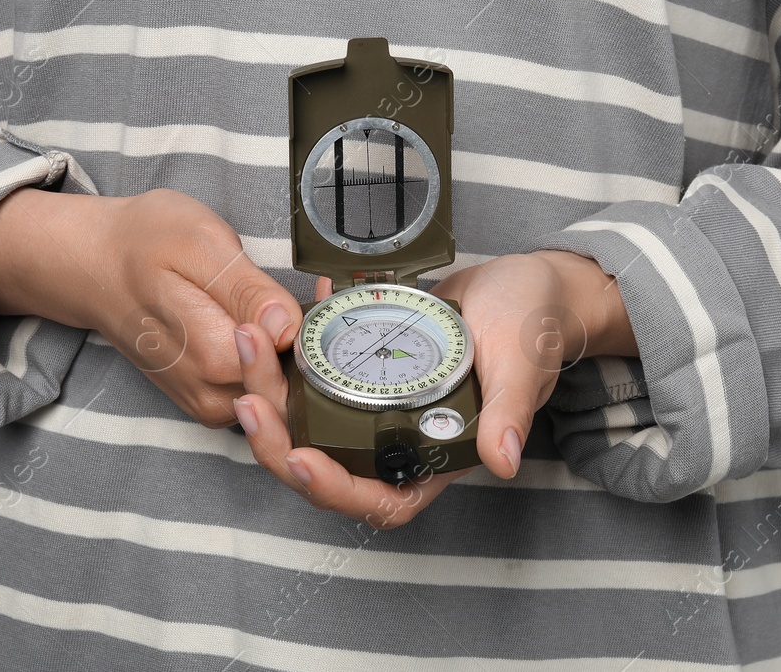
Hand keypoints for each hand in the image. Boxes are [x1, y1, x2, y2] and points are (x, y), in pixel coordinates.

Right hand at [0, 186, 301, 427]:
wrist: (95, 265)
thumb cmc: (144, 243)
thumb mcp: (198, 244)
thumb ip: (245, 290)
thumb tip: (287, 327)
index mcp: (213, 357)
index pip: (297, 365)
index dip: (322, 330)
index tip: (329, 290)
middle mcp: (212, 393)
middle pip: (296, 390)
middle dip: (320, 346)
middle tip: (326, 291)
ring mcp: (210, 404)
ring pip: (282, 398)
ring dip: (304, 357)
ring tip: (307, 302)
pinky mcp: (211, 401)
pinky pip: (261, 392)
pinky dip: (282, 364)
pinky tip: (283, 325)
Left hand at [231, 250, 631, 526]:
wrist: (526, 282)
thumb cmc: (533, 327)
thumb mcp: (523, 365)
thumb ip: (510, 412)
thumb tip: (503, 460)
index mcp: (436, 455)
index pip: (378, 499)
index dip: (334, 490)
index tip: (300, 458)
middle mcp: (398, 438)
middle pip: (323, 461)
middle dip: (276, 436)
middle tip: (247, 393)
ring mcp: (376, 401)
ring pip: (308, 415)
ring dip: (271, 385)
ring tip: (249, 341)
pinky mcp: (364, 362)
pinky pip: (317, 367)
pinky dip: (294, 345)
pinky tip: (285, 310)